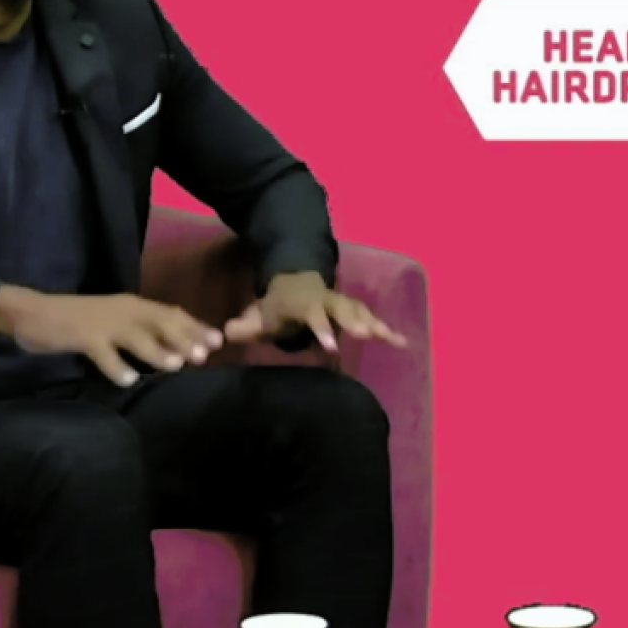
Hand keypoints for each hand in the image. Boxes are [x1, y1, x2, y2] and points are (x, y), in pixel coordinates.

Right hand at [0, 287, 223, 387]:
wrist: (33, 312)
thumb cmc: (79, 320)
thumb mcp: (115, 321)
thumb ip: (142, 331)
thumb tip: (176, 349)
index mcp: (133, 305)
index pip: (171, 313)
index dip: (195, 326)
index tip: (219, 341)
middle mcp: (123, 310)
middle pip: (160, 322)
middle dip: (184, 338)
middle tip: (204, 356)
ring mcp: (102, 323)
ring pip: (136, 335)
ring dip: (156, 350)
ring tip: (175, 366)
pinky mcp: (82, 336)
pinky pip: (102, 353)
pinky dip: (115, 366)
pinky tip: (127, 380)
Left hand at [224, 271, 406, 353]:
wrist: (296, 280)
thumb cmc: (278, 305)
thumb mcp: (260, 314)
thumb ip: (245, 325)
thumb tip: (225, 334)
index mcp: (303, 303)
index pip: (312, 315)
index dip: (321, 329)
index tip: (331, 347)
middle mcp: (327, 300)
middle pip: (343, 309)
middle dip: (356, 321)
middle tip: (368, 334)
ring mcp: (342, 304)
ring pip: (361, 312)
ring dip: (376, 325)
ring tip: (392, 339)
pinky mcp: (355, 312)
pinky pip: (372, 319)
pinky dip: (387, 330)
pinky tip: (403, 342)